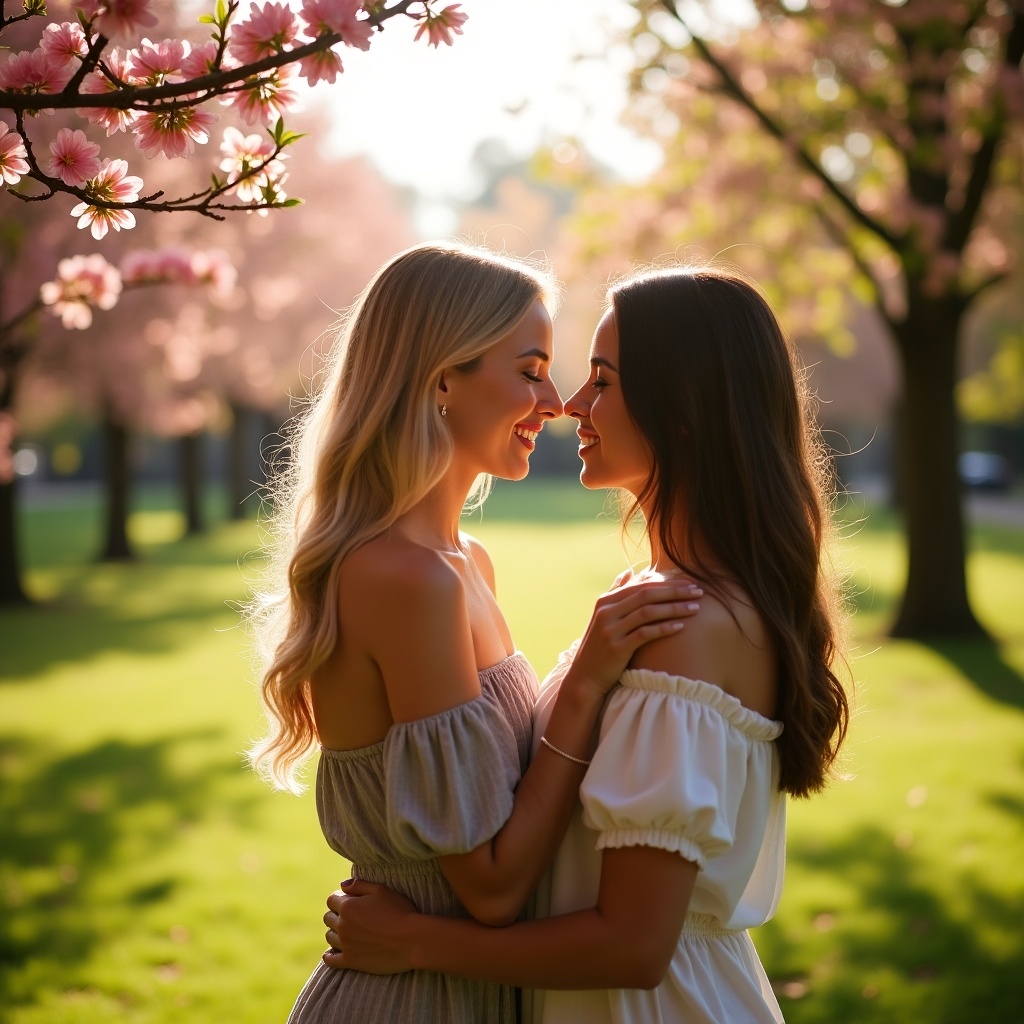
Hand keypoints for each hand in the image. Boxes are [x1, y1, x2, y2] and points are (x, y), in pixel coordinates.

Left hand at [321, 879, 417, 974]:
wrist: (411, 940)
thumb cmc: (399, 911)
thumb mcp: (381, 890)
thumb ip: (359, 885)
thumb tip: (342, 885)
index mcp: (348, 906)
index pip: (331, 900)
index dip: (340, 899)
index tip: (349, 901)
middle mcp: (342, 925)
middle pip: (328, 918)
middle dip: (336, 915)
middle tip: (350, 917)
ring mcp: (345, 944)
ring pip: (329, 937)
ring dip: (335, 933)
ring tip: (347, 932)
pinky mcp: (350, 961)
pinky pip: (330, 960)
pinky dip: (329, 956)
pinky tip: (332, 953)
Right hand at [566, 576, 701, 697]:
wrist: (585, 676)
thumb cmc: (600, 645)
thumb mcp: (603, 616)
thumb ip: (615, 593)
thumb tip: (628, 571)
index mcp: (605, 601)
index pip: (641, 585)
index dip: (667, 583)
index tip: (690, 583)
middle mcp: (607, 612)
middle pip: (646, 595)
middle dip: (675, 592)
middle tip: (698, 592)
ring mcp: (611, 630)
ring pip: (648, 612)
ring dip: (674, 608)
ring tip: (696, 608)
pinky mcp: (617, 648)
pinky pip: (645, 634)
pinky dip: (664, 628)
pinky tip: (681, 627)